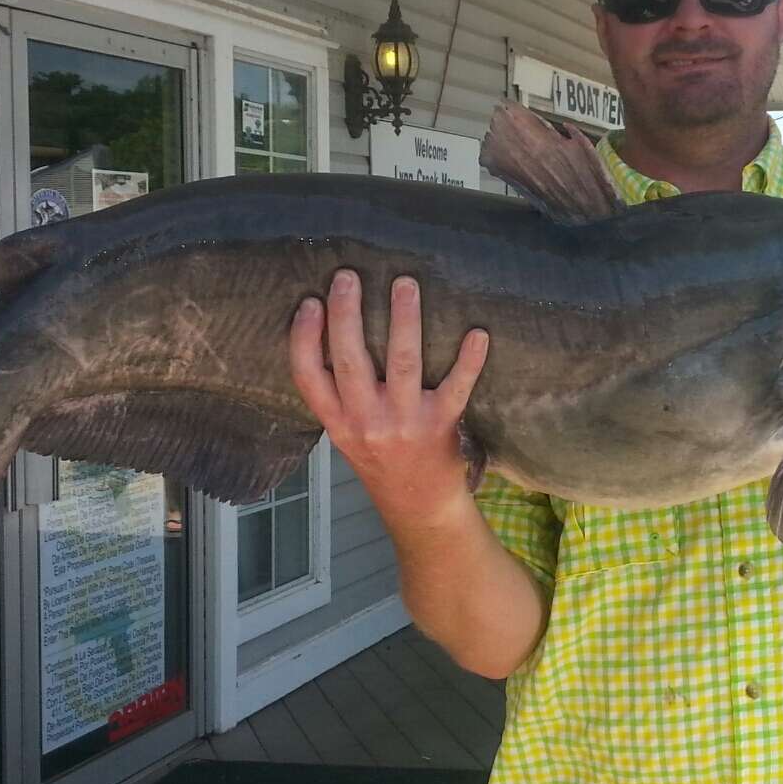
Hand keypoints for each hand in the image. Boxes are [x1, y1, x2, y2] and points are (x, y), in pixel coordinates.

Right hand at [287, 271, 489, 523]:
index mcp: (338, 424)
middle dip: (348, 314)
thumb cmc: (382, 463)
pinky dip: (469, 360)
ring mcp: (404, 422)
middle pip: (350, 360)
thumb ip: (338, 397)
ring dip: (404, 320)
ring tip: (405, 283)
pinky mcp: (441, 425)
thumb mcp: (346, 436)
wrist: (420, 508)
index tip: (310, 302)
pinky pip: (456, 386)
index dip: (305, 338)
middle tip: (349, 276)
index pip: (308, 377)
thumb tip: (334, 332)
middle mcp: (366, 423)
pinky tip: (477, 333)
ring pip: (402, 362)